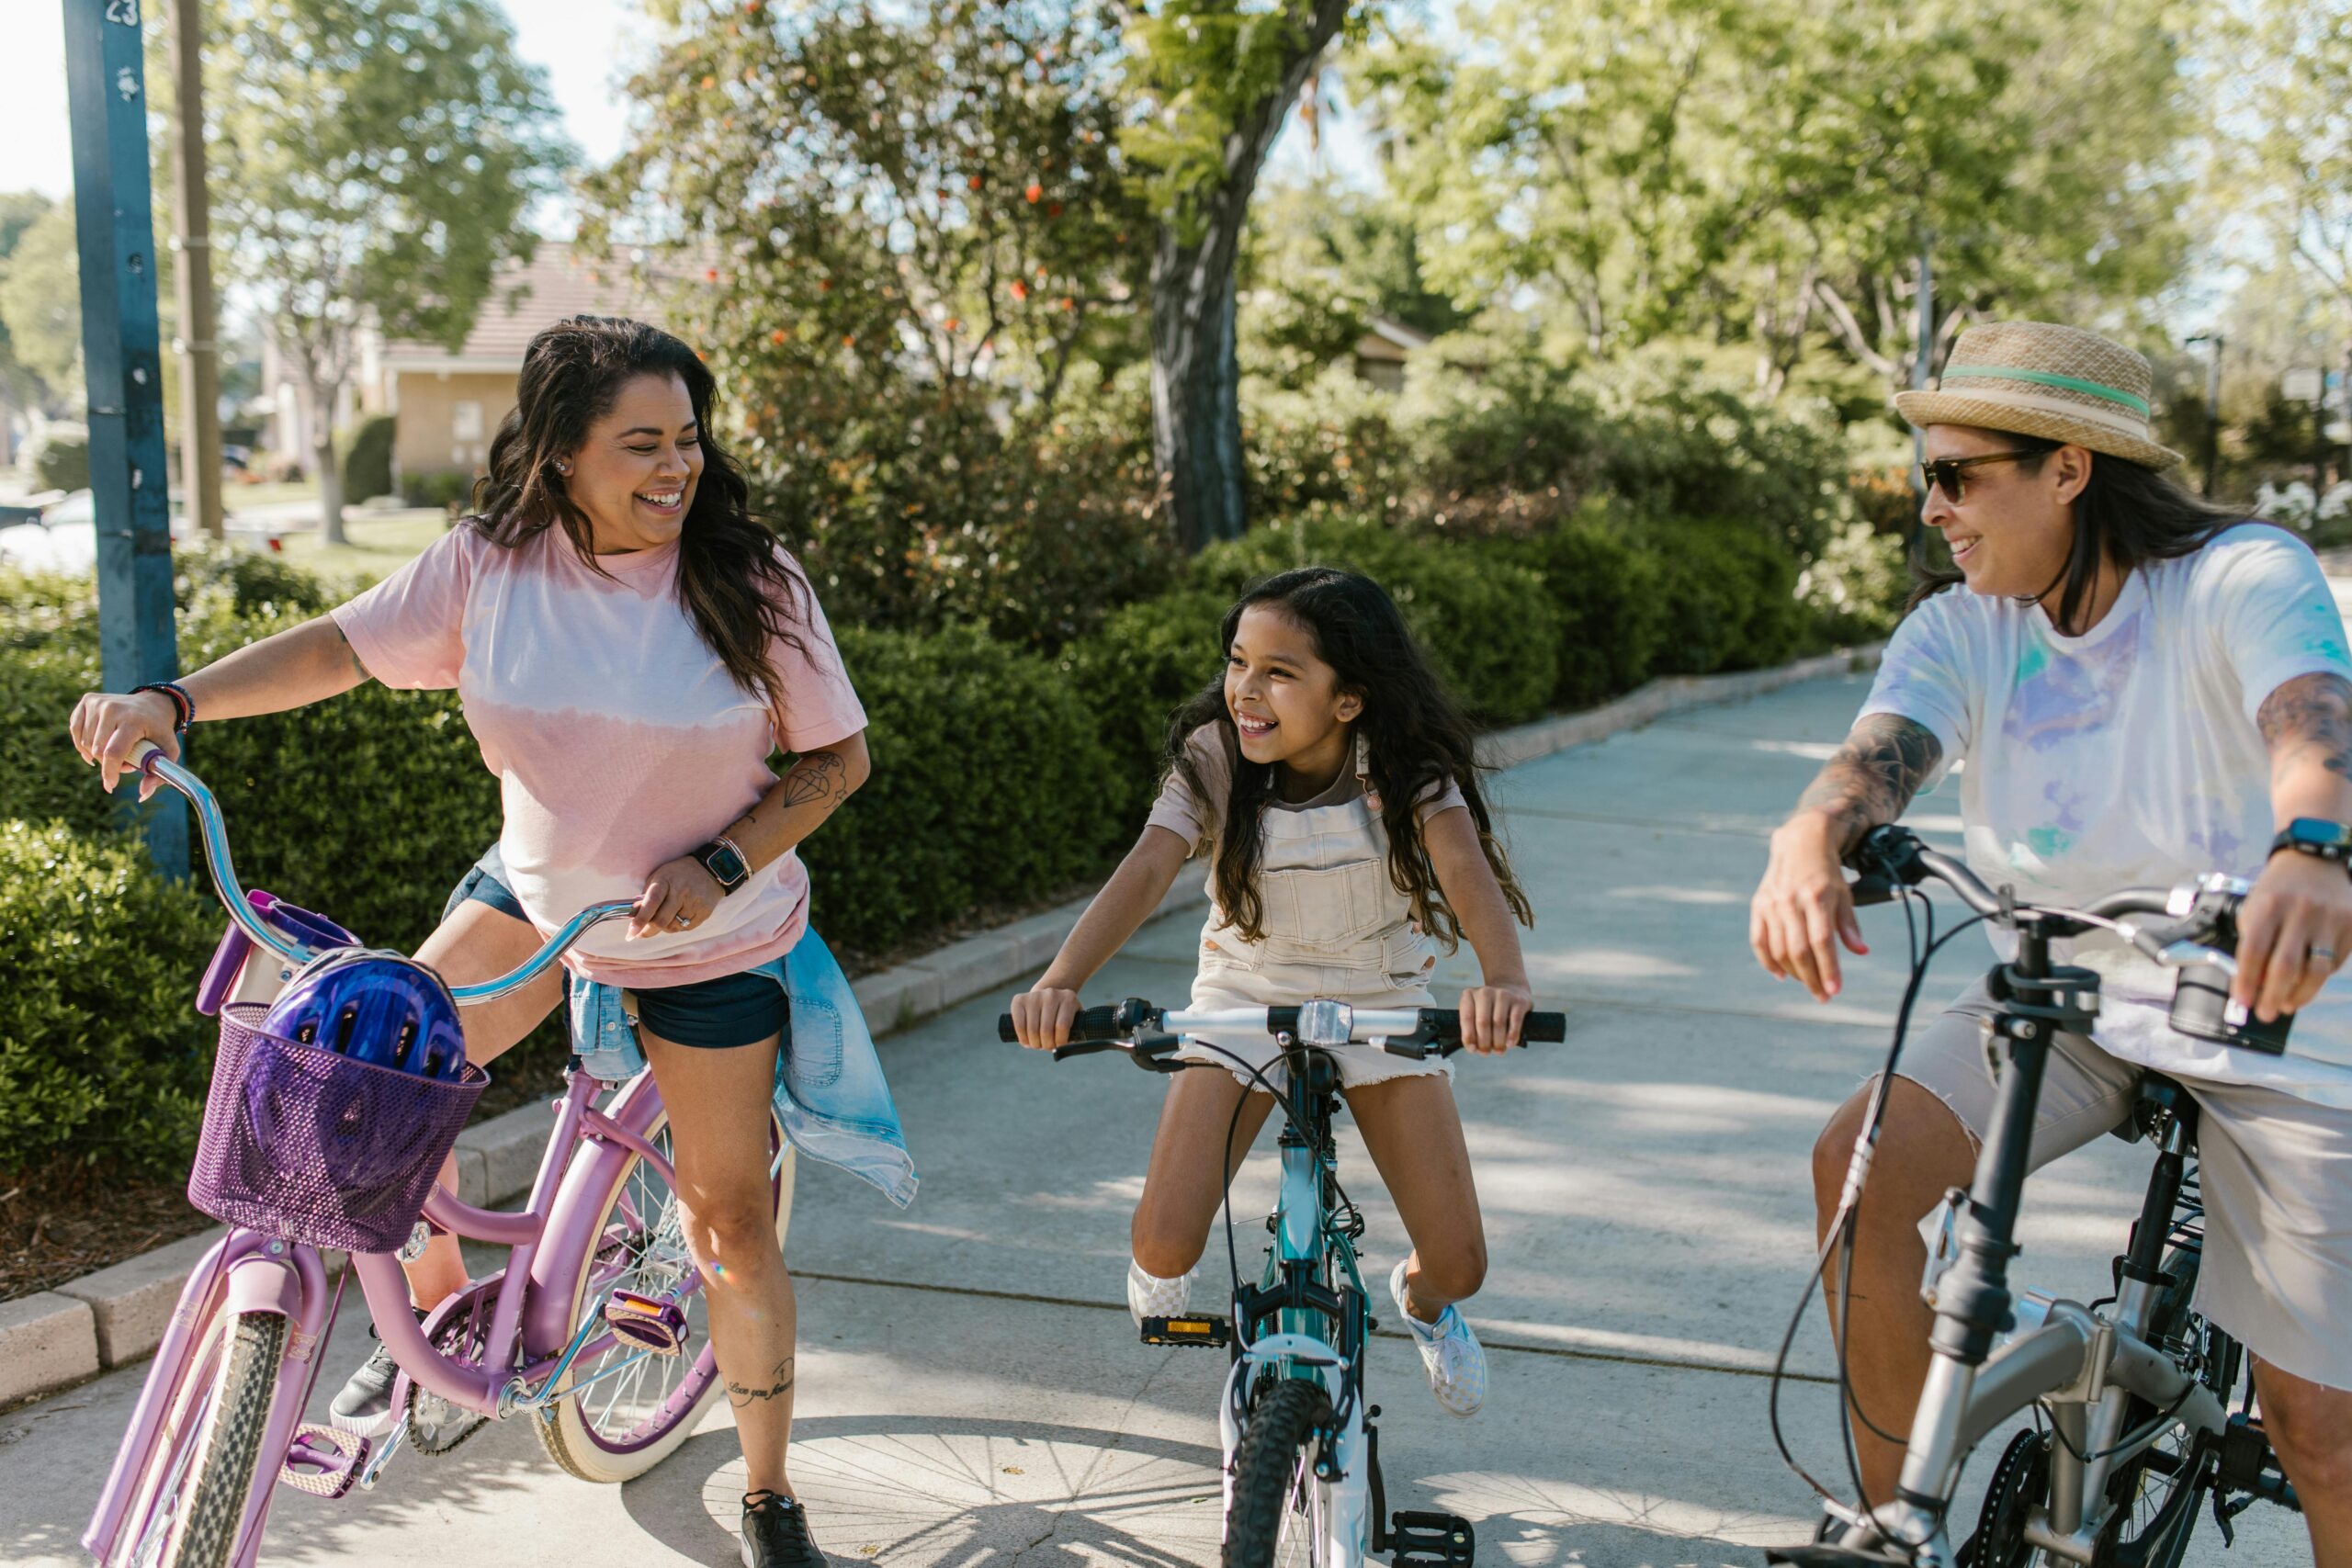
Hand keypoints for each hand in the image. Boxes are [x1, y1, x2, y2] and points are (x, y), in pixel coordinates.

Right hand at [68, 689, 181, 800]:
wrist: (154, 703)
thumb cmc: (160, 731)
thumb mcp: (169, 751)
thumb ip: (159, 774)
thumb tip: (142, 795)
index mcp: (133, 720)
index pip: (113, 752)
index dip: (110, 772)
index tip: (111, 786)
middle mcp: (112, 708)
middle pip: (98, 750)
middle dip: (108, 763)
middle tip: (124, 762)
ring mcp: (98, 702)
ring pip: (85, 743)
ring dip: (97, 754)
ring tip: (115, 751)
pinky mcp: (87, 700)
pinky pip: (76, 731)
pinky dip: (83, 743)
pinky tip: (95, 747)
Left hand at [628, 857, 723, 940]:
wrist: (710, 869)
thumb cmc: (678, 873)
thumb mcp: (659, 876)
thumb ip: (647, 895)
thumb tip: (636, 915)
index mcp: (666, 881)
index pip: (652, 903)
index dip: (640, 919)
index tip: (631, 932)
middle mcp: (681, 892)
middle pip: (661, 921)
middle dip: (648, 931)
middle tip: (641, 933)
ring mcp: (694, 903)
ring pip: (673, 927)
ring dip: (664, 927)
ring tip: (664, 919)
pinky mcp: (704, 912)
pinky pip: (686, 928)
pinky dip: (678, 926)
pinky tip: (678, 916)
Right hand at [1009, 986, 1079, 1049]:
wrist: (1047, 998)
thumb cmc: (1062, 1015)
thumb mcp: (1074, 1020)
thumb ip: (1075, 1034)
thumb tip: (1064, 1050)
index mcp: (1068, 999)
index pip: (1062, 1027)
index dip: (1060, 1042)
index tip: (1059, 1046)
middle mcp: (1051, 994)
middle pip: (1046, 1030)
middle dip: (1046, 1045)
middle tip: (1047, 1047)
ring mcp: (1034, 996)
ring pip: (1032, 1030)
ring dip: (1034, 1043)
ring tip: (1038, 1044)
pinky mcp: (1019, 1000)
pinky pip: (1019, 1026)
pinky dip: (1023, 1038)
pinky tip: (1027, 1040)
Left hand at [1456, 981, 1531, 1053]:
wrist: (1513, 991)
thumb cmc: (1490, 1010)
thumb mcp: (1476, 1014)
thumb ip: (1472, 1030)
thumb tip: (1474, 1049)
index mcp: (1469, 995)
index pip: (1467, 1018)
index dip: (1469, 1036)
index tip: (1472, 1050)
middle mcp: (1485, 992)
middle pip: (1483, 1022)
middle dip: (1484, 1042)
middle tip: (1486, 1053)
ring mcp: (1503, 995)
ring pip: (1498, 1022)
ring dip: (1498, 1041)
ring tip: (1498, 1051)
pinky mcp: (1519, 1001)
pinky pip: (1515, 1020)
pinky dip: (1512, 1035)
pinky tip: (1510, 1044)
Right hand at [1751, 813, 1868, 1001]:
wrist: (1800, 842)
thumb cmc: (1826, 873)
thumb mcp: (1844, 894)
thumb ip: (1849, 924)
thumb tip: (1861, 951)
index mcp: (1817, 897)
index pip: (1822, 941)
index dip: (1828, 968)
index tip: (1834, 990)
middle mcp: (1792, 901)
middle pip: (1799, 950)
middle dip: (1812, 978)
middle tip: (1823, 996)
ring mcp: (1772, 903)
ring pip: (1779, 949)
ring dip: (1794, 973)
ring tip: (1809, 983)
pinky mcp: (1759, 905)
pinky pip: (1758, 940)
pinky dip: (1768, 962)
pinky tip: (1782, 975)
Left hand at [2232, 850, 2351, 1021]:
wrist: (2314, 861)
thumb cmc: (2278, 891)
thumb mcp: (2255, 908)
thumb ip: (2253, 943)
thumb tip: (2253, 985)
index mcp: (2269, 905)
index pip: (2254, 950)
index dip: (2246, 980)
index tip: (2241, 1001)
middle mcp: (2301, 911)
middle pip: (2285, 966)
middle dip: (2272, 996)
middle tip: (2264, 1013)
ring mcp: (2329, 918)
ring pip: (2316, 970)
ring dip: (2299, 995)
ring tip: (2285, 1005)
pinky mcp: (2351, 925)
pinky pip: (2335, 962)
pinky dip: (2318, 978)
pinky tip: (2307, 984)